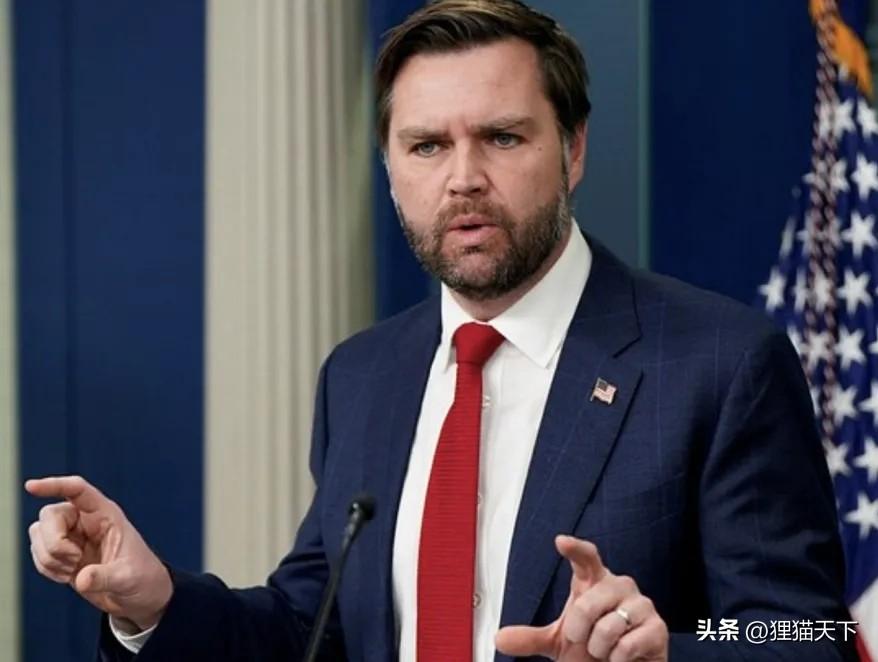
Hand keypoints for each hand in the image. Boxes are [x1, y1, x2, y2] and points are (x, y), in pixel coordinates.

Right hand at [25, 475, 172, 629]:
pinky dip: (45, 567)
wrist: (137, 594)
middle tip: (74, 560)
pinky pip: (38, 552)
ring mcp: (71, 536)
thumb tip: (82, 579)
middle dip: (53, 542)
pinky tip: (66, 576)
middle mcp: (86, 520)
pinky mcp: (61, 554)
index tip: (31, 487)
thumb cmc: (141, 576)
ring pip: (39, 532)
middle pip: (50, 515)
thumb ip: (105, 577)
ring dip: (48, 557)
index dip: (54, 485)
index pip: (77, 490)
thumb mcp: (127, 577)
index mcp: (106, 515)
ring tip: (72, 570)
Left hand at [495, 535, 667, 660]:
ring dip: (599, 648)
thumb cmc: (592, 648)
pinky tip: (621, 659)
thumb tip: (499, 638)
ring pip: (608, 626)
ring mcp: (641, 605)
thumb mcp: (559, 642)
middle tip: (584, 640)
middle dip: (579, 630)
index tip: (560, 541)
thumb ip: (531, 638)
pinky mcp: (658, 628)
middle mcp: (619, 586)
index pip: (587, 558)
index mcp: (595, 582)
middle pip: (588, 602)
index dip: (575, 548)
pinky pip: (626, 645)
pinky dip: (616, 659)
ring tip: (605, 650)